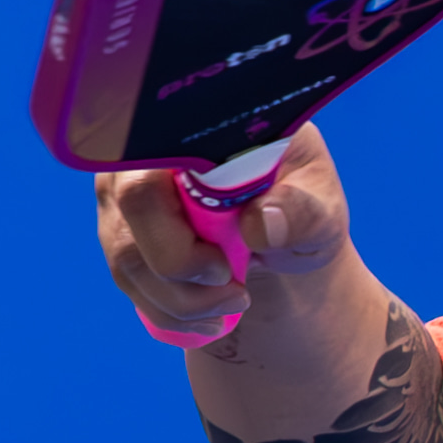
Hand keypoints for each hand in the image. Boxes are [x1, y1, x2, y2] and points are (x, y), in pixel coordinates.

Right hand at [96, 121, 352, 345]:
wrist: (282, 237)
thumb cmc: (301, 207)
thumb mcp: (322, 208)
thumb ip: (303, 210)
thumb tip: (261, 223)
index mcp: (196, 124)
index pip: (161, 150)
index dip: (182, 211)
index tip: (224, 264)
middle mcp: (148, 149)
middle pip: (133, 203)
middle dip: (181, 265)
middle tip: (235, 290)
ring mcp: (124, 190)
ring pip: (126, 253)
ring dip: (181, 299)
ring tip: (234, 305)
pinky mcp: (120, 231)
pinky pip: (128, 279)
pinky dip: (170, 311)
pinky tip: (209, 318)